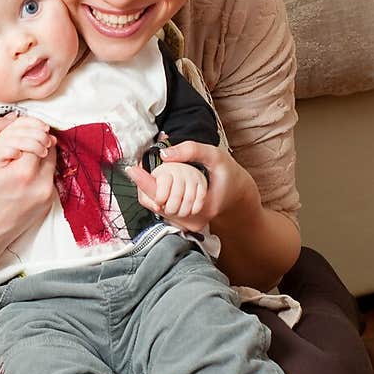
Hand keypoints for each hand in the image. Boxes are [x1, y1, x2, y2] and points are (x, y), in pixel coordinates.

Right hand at [0, 112, 56, 263]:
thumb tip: (12, 116)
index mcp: (24, 173)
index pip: (38, 136)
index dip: (27, 129)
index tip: (16, 129)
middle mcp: (42, 186)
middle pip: (49, 148)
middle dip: (35, 140)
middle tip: (17, 140)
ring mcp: (47, 198)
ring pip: (51, 163)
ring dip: (38, 154)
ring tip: (17, 157)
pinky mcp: (47, 206)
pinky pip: (48, 178)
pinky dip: (38, 171)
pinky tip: (19, 173)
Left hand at [126, 140, 257, 232]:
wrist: (241, 194)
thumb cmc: (230, 174)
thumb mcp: (215, 155)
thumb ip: (191, 151)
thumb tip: (164, 154)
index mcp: (201, 206)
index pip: (163, 197)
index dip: (145, 182)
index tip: (132, 168)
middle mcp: (194, 220)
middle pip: (156, 205)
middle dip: (147, 186)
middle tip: (138, 168)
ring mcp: (189, 223)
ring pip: (158, 208)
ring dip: (151, 192)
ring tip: (148, 175)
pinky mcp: (185, 223)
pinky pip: (164, 209)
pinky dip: (159, 197)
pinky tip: (160, 185)